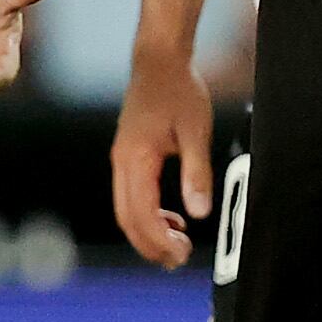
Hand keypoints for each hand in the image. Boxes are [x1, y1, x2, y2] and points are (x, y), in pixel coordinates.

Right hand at [108, 36, 215, 267]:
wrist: (159, 61)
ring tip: (177, 245)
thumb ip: (196, 173)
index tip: (181, 255)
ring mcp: (122, 160)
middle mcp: (122, 163)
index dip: (160, 241)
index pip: (141, 214)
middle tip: (179, 260)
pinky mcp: (128, 157)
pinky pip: (130, 196)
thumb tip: (200, 213)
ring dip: (148, 232)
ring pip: (126, 210)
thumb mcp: (196, 132)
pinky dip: (147, 215)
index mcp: (135, 160)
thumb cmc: (179, 91)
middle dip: (151, 245)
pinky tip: (172, 218)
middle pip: (127, 219)